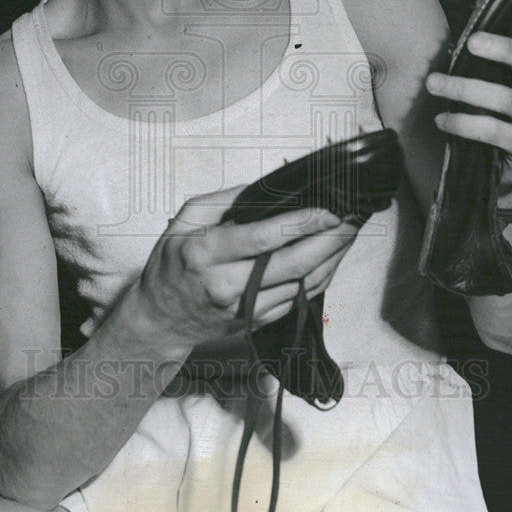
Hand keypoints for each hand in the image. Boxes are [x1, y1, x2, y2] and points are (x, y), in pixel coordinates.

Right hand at [137, 185, 358, 347]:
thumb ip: (224, 200)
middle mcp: (227, 285)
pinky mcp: (257, 322)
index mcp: (207, 253)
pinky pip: (298, 299)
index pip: (263, 238)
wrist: (159, 320)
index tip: (329, 209)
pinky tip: (330, 257)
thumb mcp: (185, 219)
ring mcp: (245, 309)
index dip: (301, 223)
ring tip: (349, 232)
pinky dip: (319, 277)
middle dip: (330, 240)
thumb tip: (265, 189)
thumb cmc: (172, 263)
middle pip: (292, 264)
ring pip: (301, 285)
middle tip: (352, 218)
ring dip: (331, 258)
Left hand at [425, 0, 511, 200]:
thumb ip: (486, 62)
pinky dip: (465, 124)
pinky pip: (497, 131)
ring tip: (435, 84)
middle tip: (471, 43)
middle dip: (505, 49)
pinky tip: (443, 120)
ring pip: (510, 99)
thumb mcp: (494, 82)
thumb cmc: (494, 114)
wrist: (501, 168)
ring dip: (467, 89)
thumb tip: (457, 36)